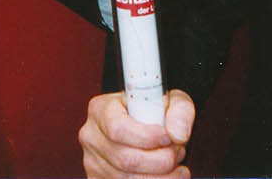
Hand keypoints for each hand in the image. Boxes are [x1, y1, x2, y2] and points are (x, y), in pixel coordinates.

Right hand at [80, 89, 194, 178]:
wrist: (142, 127)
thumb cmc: (152, 111)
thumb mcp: (169, 100)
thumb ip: (180, 111)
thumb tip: (178, 135)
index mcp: (100, 109)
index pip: (117, 128)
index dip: (147, 137)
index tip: (169, 138)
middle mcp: (91, 137)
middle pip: (125, 160)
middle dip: (161, 161)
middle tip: (178, 153)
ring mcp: (92, 163)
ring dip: (161, 177)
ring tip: (174, 164)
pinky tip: (166, 177)